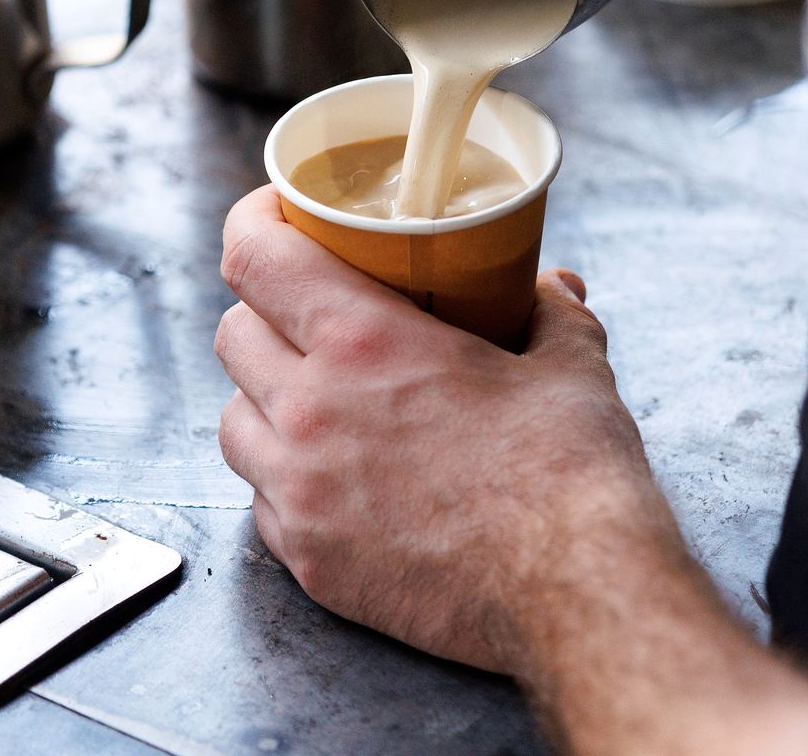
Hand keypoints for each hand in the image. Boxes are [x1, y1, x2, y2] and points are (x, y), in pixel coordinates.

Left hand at [214, 186, 682, 673]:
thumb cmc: (570, 477)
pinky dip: (284, 479)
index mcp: (363, 345)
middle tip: (309, 309)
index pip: (256, 257)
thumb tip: (550, 286)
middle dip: (264, 311)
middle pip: (232, 333)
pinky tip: (335, 475)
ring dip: (263, 398)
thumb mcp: (570, 364)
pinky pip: (261, 501)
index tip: (273, 212)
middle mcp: (311, 414)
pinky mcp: (308, 562)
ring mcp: (300, 494)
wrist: (575, 595)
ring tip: (316, 396)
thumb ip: (548, 311)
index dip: (254, 221)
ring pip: (233, 420)